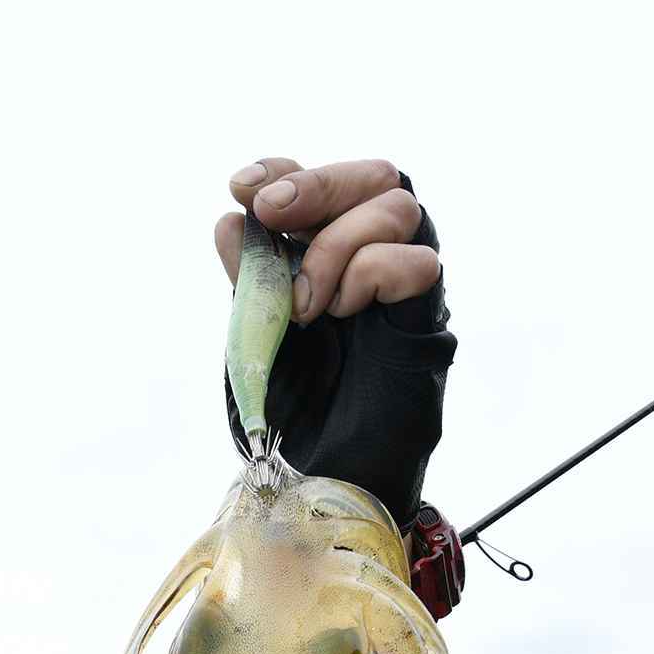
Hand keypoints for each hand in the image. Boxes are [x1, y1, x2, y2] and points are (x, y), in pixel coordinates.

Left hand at [214, 155, 455, 531]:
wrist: (319, 483)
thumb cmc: (290, 424)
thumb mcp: (252, 346)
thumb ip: (249, 286)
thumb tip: (229, 221)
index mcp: (325, 263)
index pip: (321, 185)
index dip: (284, 169)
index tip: (241, 187)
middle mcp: (370, 266)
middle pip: (372, 175)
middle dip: (317, 184)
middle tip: (274, 214)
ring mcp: (402, 292)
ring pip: (398, 206)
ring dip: (338, 244)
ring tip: (307, 305)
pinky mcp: (424, 325)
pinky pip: (420, 263)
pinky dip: (372, 273)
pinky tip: (342, 312)